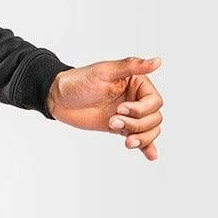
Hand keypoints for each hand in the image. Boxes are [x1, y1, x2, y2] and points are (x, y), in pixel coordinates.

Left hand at [46, 54, 163, 160]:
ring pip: (149, 130)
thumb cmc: (79, 81)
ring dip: (141, 138)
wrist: (59, 98)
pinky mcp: (120, 128)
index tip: (121, 109)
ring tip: (125, 141)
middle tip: (113, 121)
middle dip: (137, 124)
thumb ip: (131, 66)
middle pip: (154, 118)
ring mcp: (129, 115)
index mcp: (137, 83)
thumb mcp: (105, 71)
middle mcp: (136, 99)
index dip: (141, 109)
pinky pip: (139, 138)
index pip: (154, 101)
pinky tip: (150, 155)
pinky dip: (146, 147)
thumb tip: (158, 61)